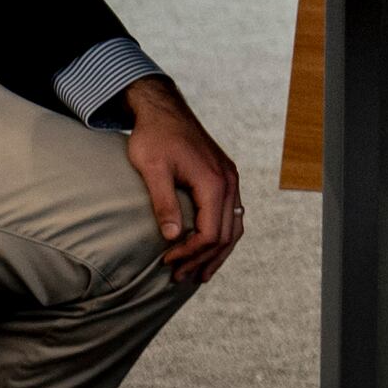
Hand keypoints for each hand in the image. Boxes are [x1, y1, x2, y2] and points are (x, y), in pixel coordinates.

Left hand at [118, 77, 244, 283]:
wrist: (163, 110)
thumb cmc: (154, 138)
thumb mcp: (153, 169)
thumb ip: (164, 203)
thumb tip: (172, 237)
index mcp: (213, 181)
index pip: (210, 232)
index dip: (190, 252)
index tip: (166, 262)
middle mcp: (229, 181)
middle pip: (225, 234)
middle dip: (203, 259)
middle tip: (178, 277)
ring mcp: (230, 179)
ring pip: (234, 226)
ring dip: (217, 253)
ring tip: (198, 273)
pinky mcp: (223, 178)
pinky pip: (231, 214)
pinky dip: (221, 236)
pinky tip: (207, 248)